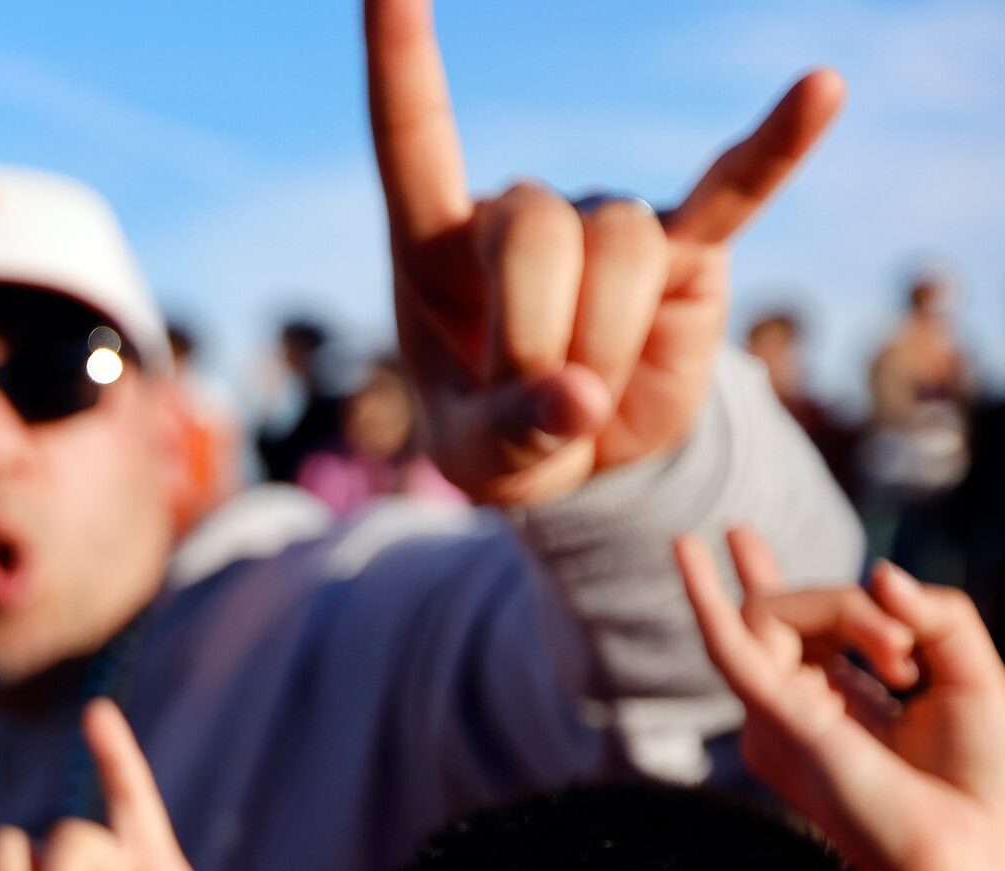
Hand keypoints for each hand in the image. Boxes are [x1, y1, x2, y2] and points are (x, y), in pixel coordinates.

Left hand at [369, 0, 841, 505]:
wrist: (588, 462)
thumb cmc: (507, 440)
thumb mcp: (480, 462)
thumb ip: (510, 434)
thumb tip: (577, 399)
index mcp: (438, 241)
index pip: (412, 133)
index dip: (400, 57)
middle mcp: (528, 210)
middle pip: (534, 230)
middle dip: (532, 333)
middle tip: (539, 397)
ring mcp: (613, 221)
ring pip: (617, 252)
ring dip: (605, 345)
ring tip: (594, 392)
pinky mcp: (694, 249)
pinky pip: (736, 192)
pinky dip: (774, 150)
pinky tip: (821, 90)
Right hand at [678, 529, 1004, 870]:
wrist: (968, 849)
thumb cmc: (976, 780)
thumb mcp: (970, 673)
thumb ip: (935, 613)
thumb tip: (876, 574)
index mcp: (828, 704)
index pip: (785, 623)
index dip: (763, 575)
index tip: (777, 555)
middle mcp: (787, 711)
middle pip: (784, 612)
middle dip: (847, 607)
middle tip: (904, 657)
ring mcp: (773, 718)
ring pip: (772, 617)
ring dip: (845, 614)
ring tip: (900, 661)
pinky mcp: (778, 723)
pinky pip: (731, 648)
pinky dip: (708, 599)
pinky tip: (686, 550)